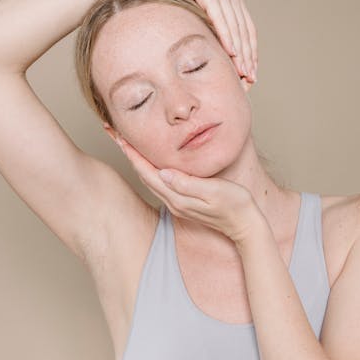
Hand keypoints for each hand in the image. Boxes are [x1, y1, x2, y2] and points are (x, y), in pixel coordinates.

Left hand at [116, 136, 259, 244]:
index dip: (132, 153)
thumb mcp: (214, 191)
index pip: (147, 171)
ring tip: (126, 144)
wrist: (245, 225)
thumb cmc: (234, 205)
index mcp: (177, 196)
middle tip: (115, 134)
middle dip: (128, 154)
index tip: (119, 136)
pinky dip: (148, 169)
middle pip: (143, 174)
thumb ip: (188, 183)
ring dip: (136, 161)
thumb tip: (164, 173)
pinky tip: (148, 162)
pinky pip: (158, 183)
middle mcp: (172, 201)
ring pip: (149, 179)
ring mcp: (176, 203)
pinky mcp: (182, 202)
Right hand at [150, 0, 257, 82]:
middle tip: (250, 78)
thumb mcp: (200, 3)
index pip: (248, 29)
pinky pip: (220, 19)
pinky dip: (227, 36)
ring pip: (235, 27)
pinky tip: (231, 51)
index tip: (252, 71)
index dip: (252, 51)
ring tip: (242, 71)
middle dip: (248, 57)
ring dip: (240, 51)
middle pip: (245, 31)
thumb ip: (210, 18)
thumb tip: (212, 40)